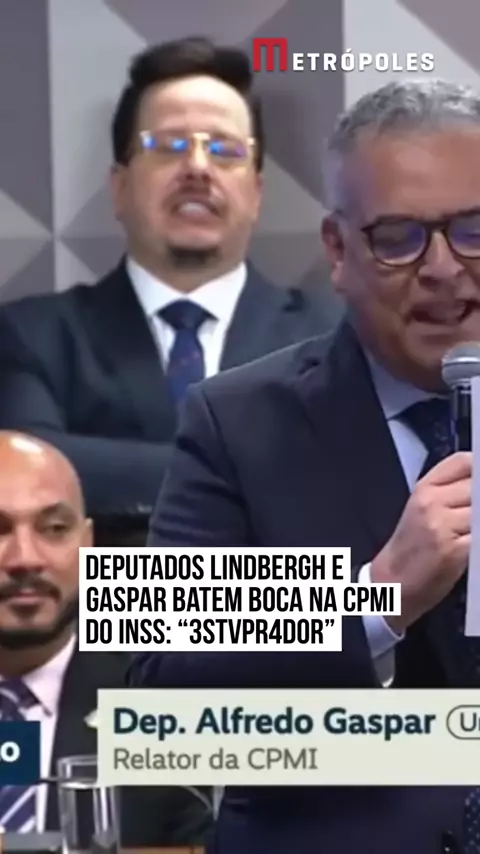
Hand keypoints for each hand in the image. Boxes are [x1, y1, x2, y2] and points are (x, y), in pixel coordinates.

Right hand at [371, 451, 471, 631]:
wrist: (392, 582)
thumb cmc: (411, 547)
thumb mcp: (423, 508)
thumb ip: (450, 491)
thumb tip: (477, 483)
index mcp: (424, 488)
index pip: (464, 462)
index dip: (479, 471)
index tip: (478, 485)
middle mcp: (431, 502)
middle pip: (478, 486)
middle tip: (473, 517)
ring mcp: (442, 525)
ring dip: (479, 521)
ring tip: (470, 531)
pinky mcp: (454, 550)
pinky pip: (479, 535)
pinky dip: (478, 540)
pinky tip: (471, 546)